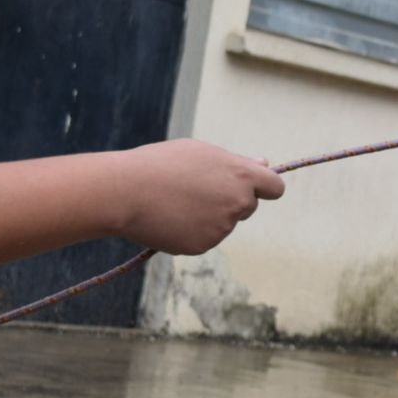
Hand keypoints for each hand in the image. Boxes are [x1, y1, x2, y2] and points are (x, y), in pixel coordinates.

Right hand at [112, 139, 284, 254]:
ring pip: (223, 223)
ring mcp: (222, 227)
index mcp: (241, 176)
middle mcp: (238, 203)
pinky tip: (168, 218)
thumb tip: (264, 163)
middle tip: (195, 190)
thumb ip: (235, 162)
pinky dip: (190, 231)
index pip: (274, 188)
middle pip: (248, 207)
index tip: (254, 189)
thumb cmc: (160, 164)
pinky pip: (204, 237)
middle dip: (230, 201)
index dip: (264, 188)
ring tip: (174, 201)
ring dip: (207, 215)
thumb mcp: (200, 152)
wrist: (123, 192)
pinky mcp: (203, 245)